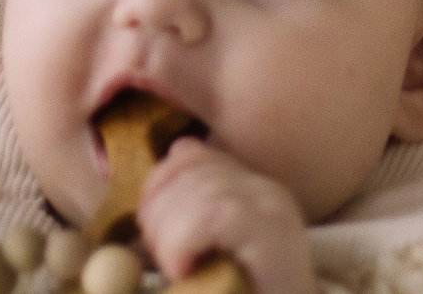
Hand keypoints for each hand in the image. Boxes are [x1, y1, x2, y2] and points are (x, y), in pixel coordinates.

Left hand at [140, 137, 313, 293]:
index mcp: (248, 190)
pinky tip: (184, 271)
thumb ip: (193, 209)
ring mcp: (273, 210)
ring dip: (168, 234)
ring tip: (177, 269)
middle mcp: (265, 191)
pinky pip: (211, 216)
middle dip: (157, 212)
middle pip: (190, 170)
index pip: (190, 154)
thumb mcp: (212, 253)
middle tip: (161, 258)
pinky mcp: (272, 235)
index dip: (157, 184)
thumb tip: (176, 150)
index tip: (149, 230)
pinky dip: (182, 244)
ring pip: (198, 193)